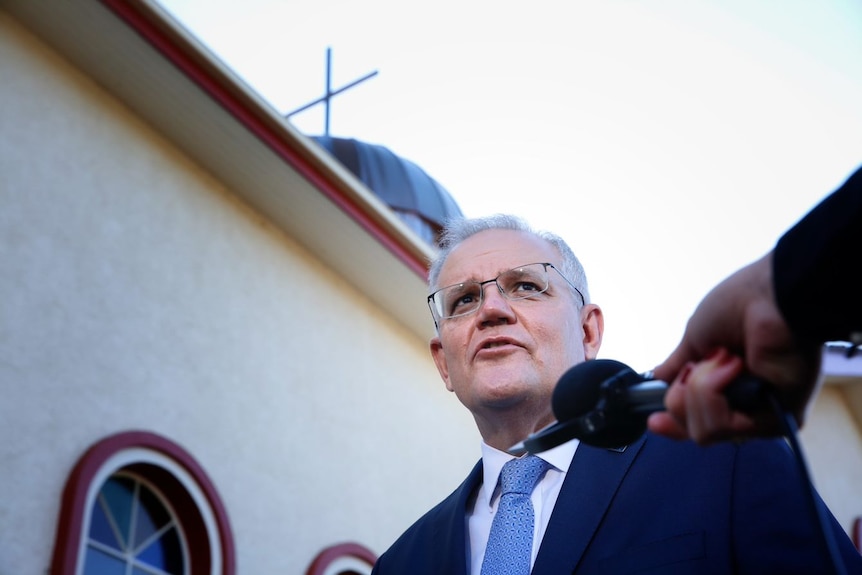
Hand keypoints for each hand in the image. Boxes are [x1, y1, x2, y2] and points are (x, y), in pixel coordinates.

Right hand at [647, 253, 822, 443]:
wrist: (769, 297)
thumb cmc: (738, 305)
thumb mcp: (695, 336)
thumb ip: (679, 363)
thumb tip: (659, 375)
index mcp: (726, 384)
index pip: (696, 418)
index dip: (674, 423)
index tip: (654, 421)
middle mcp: (744, 404)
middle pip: (693, 429)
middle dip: (682, 397)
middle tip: (694, 367)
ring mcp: (759, 415)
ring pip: (704, 431)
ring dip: (701, 390)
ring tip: (723, 359)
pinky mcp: (774, 421)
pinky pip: (722, 426)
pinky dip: (715, 392)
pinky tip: (734, 366)